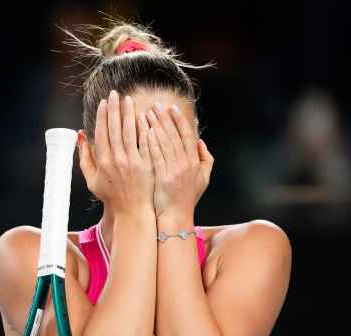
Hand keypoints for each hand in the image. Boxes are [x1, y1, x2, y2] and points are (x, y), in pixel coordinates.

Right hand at [77, 90, 154, 217]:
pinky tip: (144, 115)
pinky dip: (143, 127)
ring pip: (129, 131)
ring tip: (128, 99)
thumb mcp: (91, 178)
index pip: (101, 132)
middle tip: (115, 93)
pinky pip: (144, 142)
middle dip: (114, 108)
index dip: (102, 115)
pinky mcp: (146, 164)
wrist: (131, 210)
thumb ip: (84, 157)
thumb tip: (79, 136)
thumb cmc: (110, 195)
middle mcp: (116, 159)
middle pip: (114, 128)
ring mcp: (132, 161)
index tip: (103, 102)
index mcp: (102, 161)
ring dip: (128, 113)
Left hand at [145, 103, 213, 218]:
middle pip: (175, 135)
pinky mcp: (163, 177)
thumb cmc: (187, 198)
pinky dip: (151, 142)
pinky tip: (144, 131)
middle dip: (165, 118)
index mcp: (195, 162)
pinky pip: (157, 156)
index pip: (187, 135)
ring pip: (165, 143)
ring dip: (156, 126)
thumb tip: (201, 141)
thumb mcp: (203, 178)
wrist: (176, 216)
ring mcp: (174, 170)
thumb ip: (206, 158)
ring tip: (147, 113)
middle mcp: (186, 164)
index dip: (180, 120)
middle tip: (156, 105)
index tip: (171, 108)